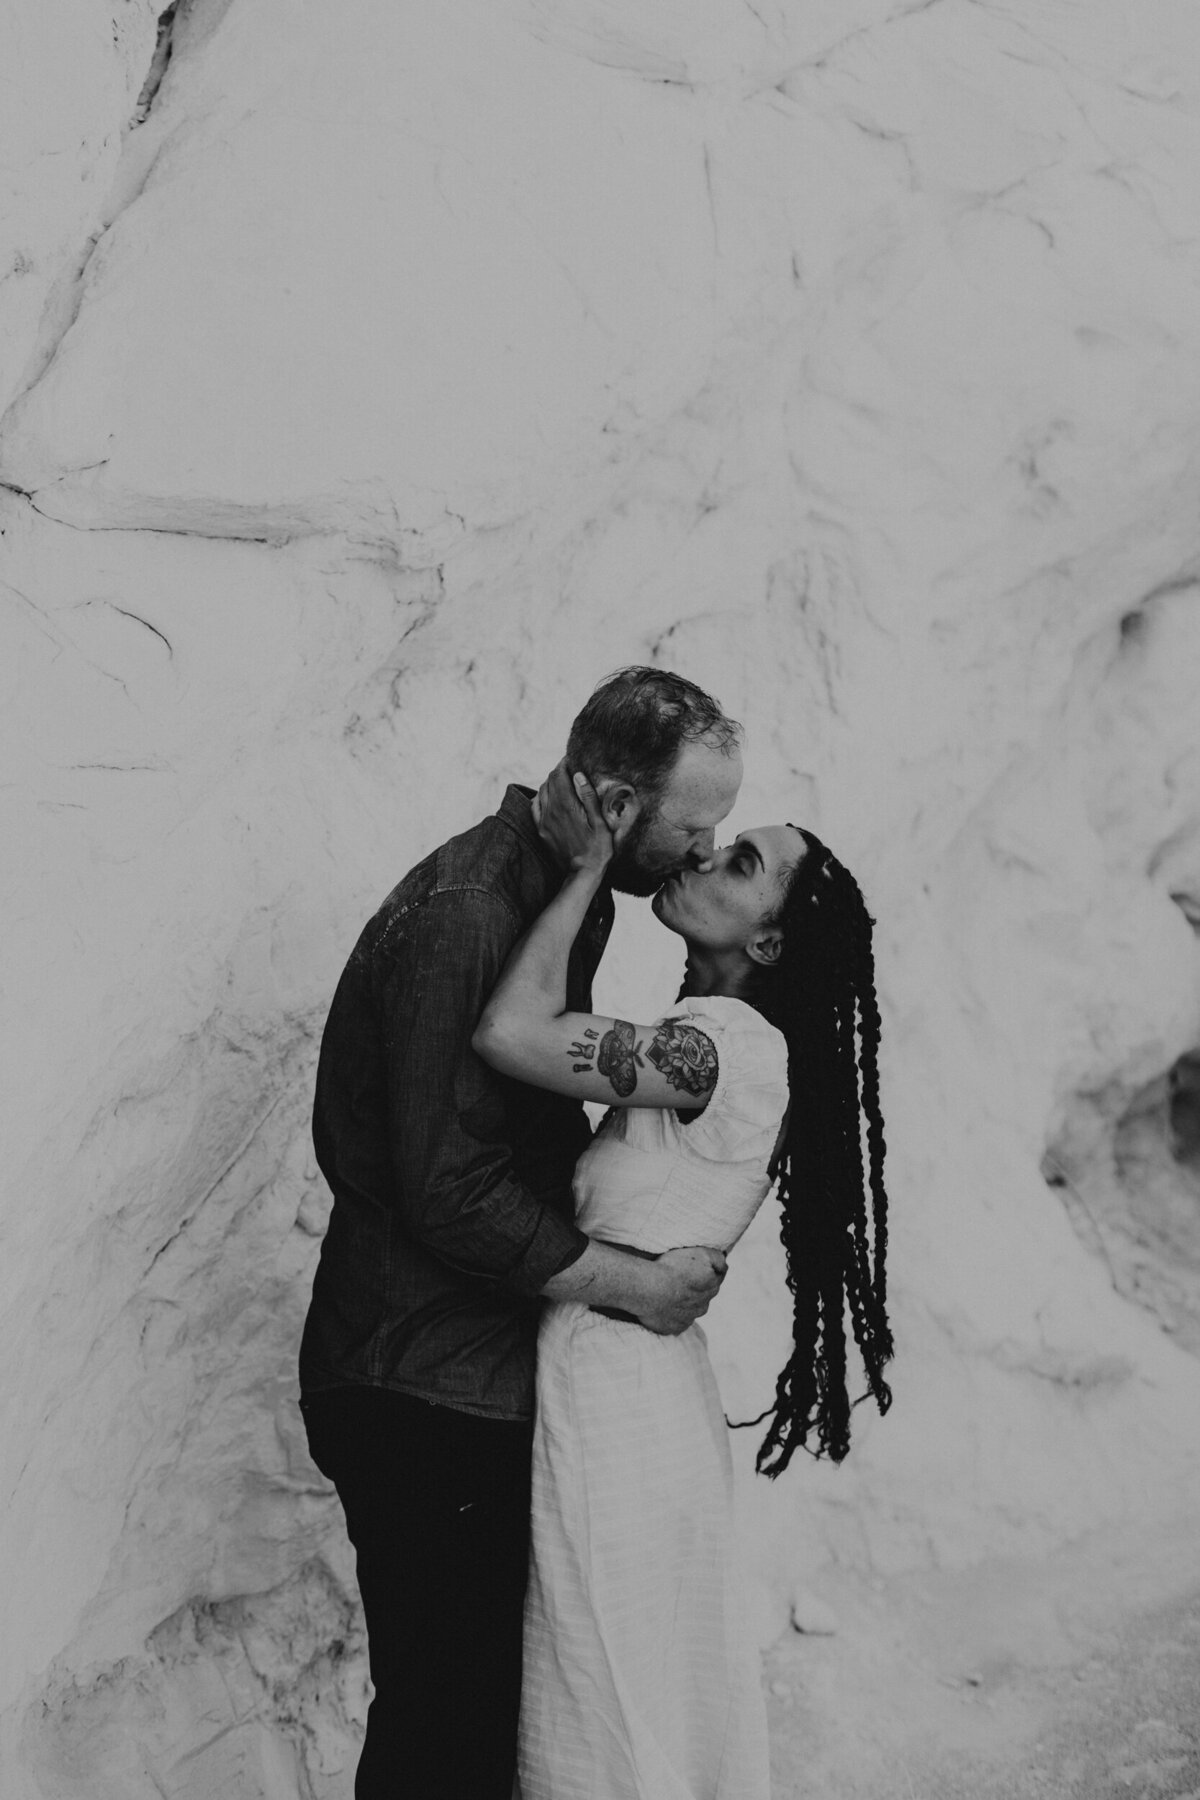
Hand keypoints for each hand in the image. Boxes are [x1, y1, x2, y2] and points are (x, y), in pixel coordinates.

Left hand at [534, 757, 612, 874]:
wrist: (582, 872)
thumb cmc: (598, 848)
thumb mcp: (600, 821)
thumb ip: (588, 796)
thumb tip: (577, 775)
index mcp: (566, 805)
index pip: (559, 774)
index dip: (564, 763)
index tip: (572, 759)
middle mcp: (551, 810)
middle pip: (549, 781)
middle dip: (558, 772)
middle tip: (570, 770)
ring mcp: (543, 821)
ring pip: (541, 792)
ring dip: (550, 784)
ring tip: (563, 783)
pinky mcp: (541, 830)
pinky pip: (534, 807)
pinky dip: (541, 797)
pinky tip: (549, 798)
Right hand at [636, 1246, 726, 1335]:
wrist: (649, 1289)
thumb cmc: (673, 1268)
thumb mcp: (701, 1254)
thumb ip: (718, 1259)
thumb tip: (724, 1266)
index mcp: (712, 1286)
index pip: (716, 1278)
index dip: (706, 1271)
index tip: (695, 1267)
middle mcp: (703, 1305)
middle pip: (704, 1296)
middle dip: (696, 1288)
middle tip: (681, 1278)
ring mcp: (689, 1318)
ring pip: (691, 1310)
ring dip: (684, 1303)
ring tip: (669, 1293)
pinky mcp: (674, 1328)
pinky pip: (676, 1321)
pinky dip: (672, 1315)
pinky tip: (663, 1306)